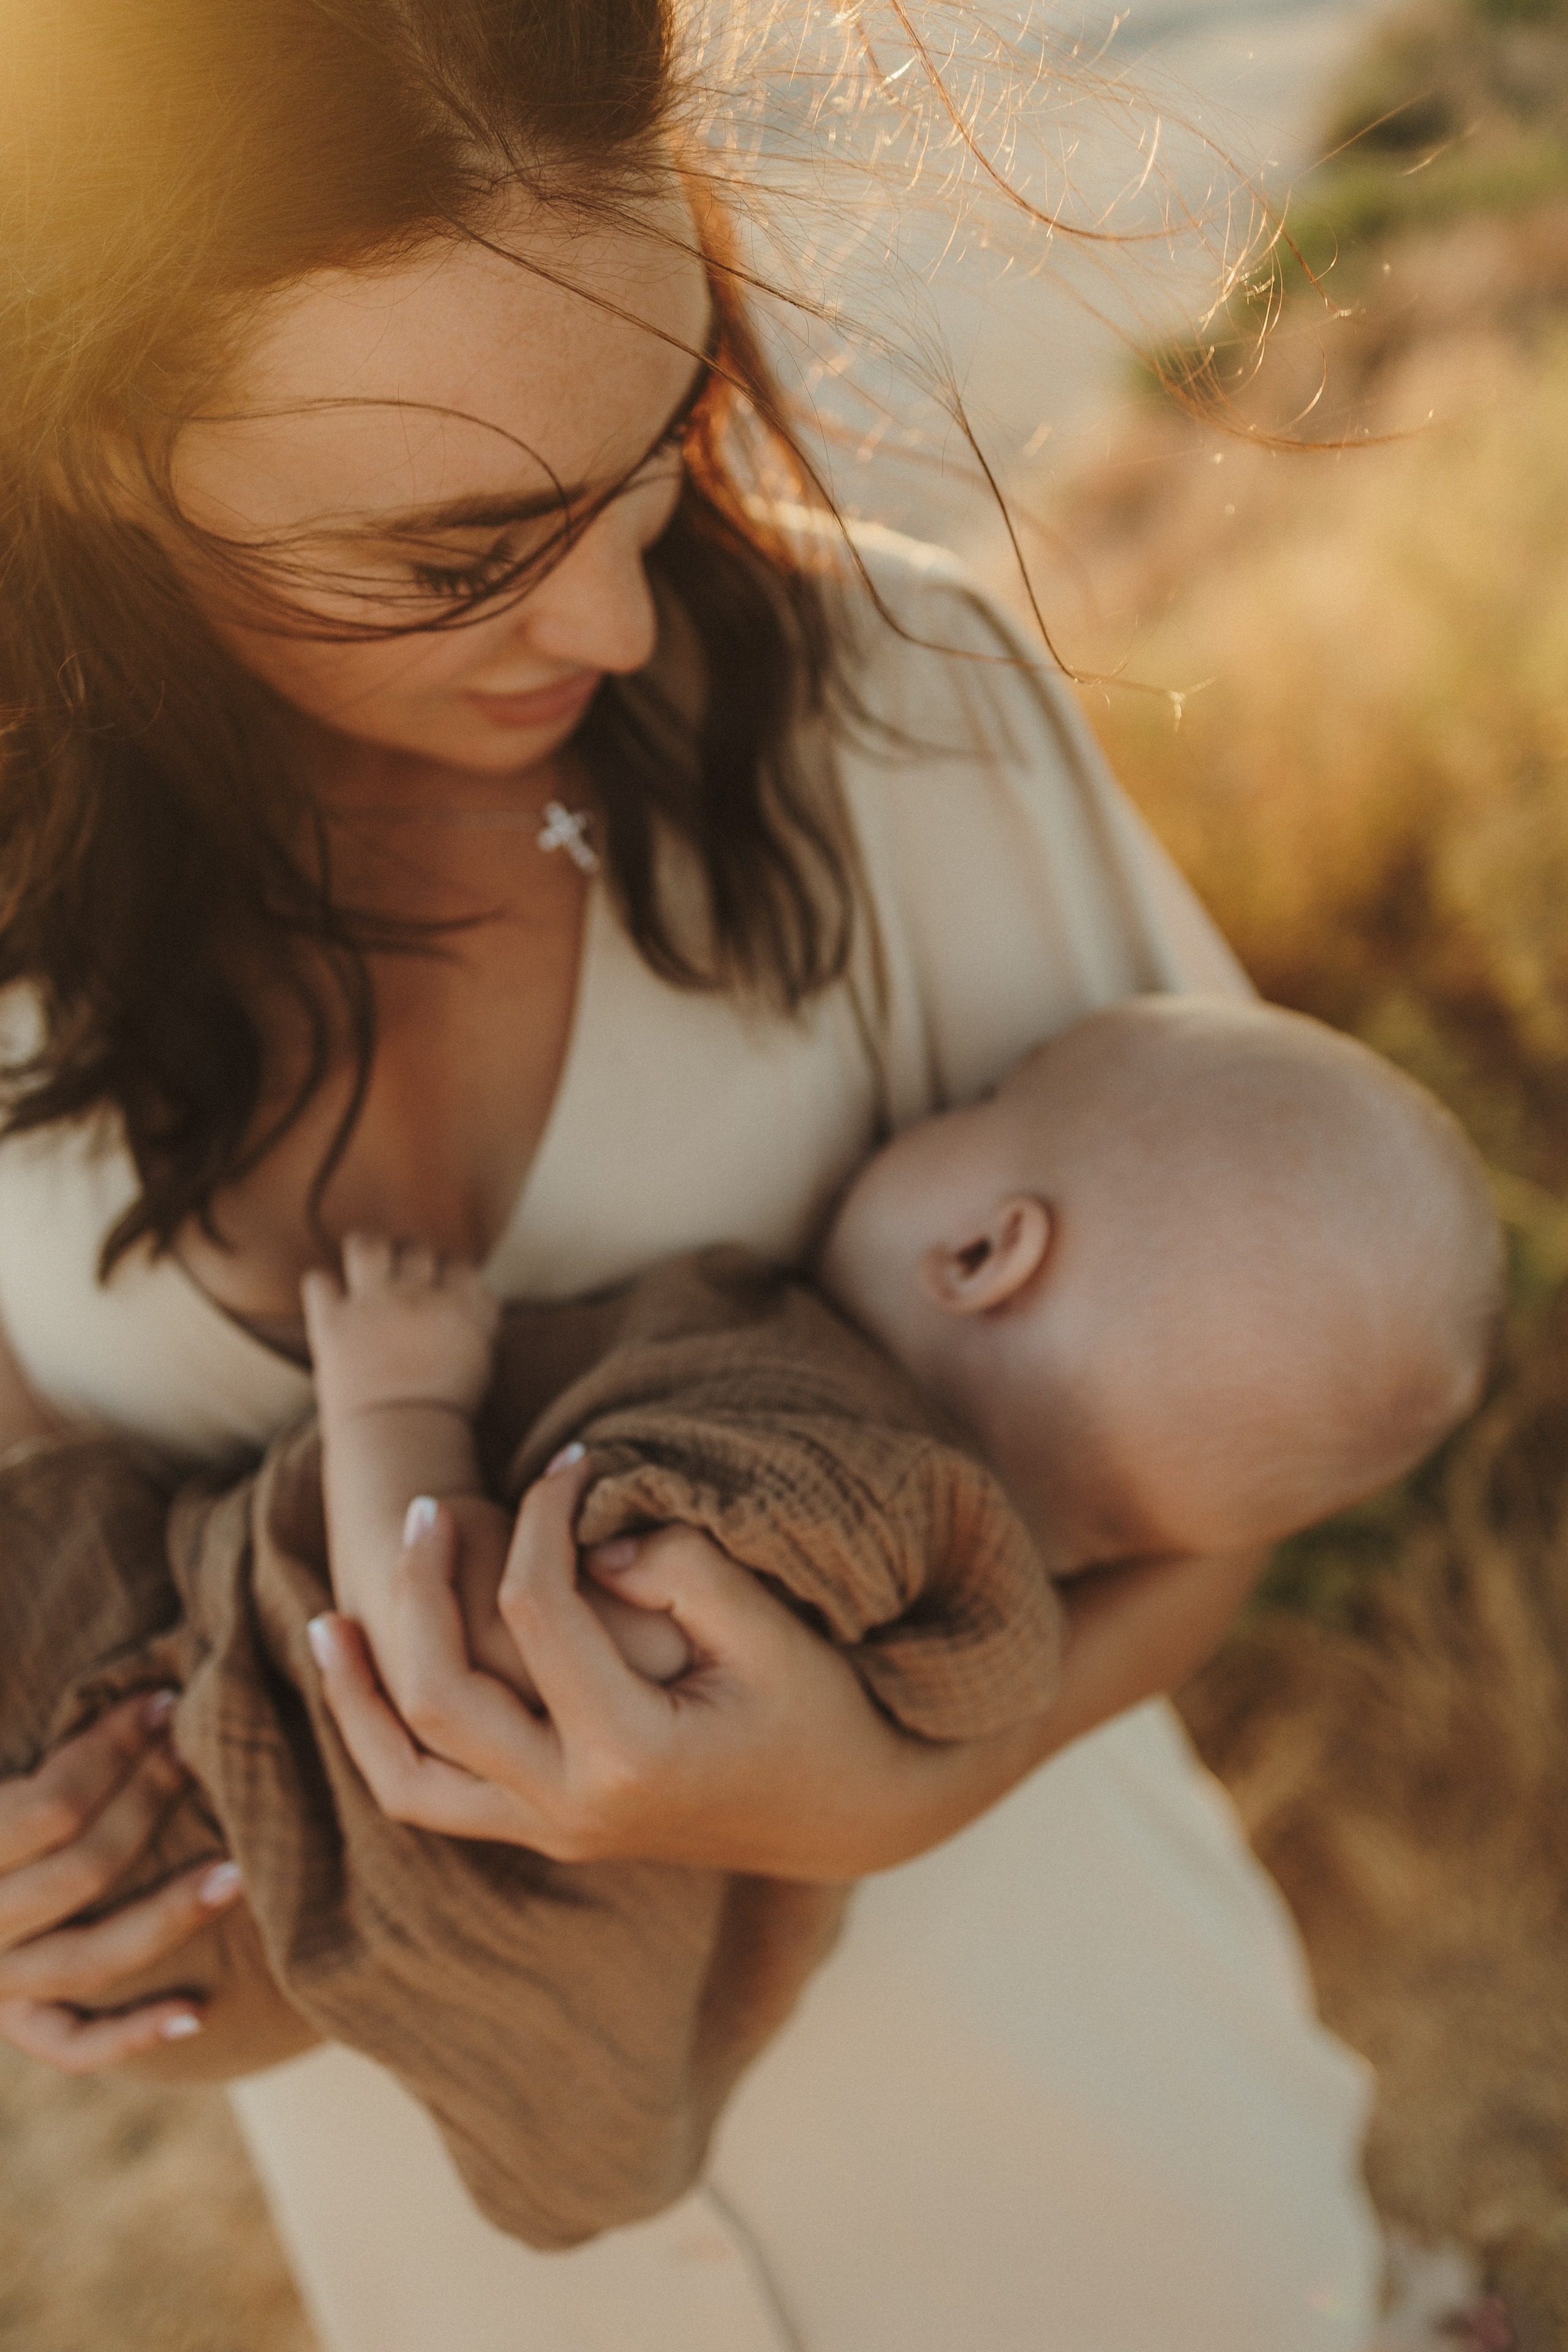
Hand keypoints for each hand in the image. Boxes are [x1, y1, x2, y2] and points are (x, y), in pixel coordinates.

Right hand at [0, 1691, 245, 2072]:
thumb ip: (13, 1727)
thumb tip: (136, 1679)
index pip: (44, 1809)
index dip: (108, 1750)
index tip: (164, 1701)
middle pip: (77, 1872)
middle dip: (148, 1803)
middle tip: (203, 1753)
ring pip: (86, 1959)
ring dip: (166, 1917)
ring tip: (238, 1873)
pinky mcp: (10, 2022)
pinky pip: (69, 2044)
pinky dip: (129, 2035)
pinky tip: (196, 2014)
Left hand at [311, 1454, 1017, 1879]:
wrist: (850, 1809)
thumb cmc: (820, 1707)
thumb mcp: (769, 1626)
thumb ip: (679, 1569)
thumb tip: (588, 1543)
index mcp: (630, 1754)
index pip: (537, 1616)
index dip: (540, 1520)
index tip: (567, 1463)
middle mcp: (572, 1809)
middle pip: (441, 1698)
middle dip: (420, 1590)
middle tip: (430, 1508)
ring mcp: (551, 1832)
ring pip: (409, 1776)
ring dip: (362, 1695)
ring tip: (330, 1616)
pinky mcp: (545, 1830)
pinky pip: (430, 1799)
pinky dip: (383, 1741)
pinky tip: (364, 1678)